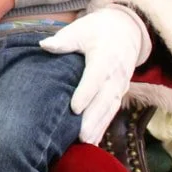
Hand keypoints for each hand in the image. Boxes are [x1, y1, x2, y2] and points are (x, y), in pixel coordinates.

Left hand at [39, 7, 150, 144]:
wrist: (126, 31)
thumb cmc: (97, 30)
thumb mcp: (80, 29)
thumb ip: (63, 40)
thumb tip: (45, 45)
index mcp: (105, 57)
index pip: (96, 77)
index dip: (86, 93)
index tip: (74, 108)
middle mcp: (116, 74)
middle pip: (105, 99)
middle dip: (93, 118)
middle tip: (81, 136)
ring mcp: (120, 85)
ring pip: (110, 108)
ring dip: (99, 126)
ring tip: (86, 143)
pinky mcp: (120, 92)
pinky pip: (112, 111)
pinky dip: (103, 126)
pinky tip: (93, 141)